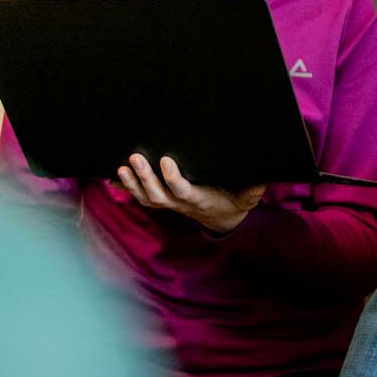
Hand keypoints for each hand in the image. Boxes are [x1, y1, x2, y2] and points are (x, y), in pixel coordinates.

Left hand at [114, 154, 265, 233]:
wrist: (222, 218)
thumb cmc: (234, 202)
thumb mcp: (248, 198)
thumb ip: (254, 190)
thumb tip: (263, 178)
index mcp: (198, 200)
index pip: (181, 191)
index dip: (172, 178)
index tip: (166, 160)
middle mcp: (178, 204)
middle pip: (156, 195)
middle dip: (143, 178)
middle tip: (134, 158)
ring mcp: (168, 203)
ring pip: (144, 197)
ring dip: (131, 183)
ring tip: (121, 166)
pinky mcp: (161, 200)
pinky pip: (139, 197)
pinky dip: (126, 187)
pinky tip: (112, 175)